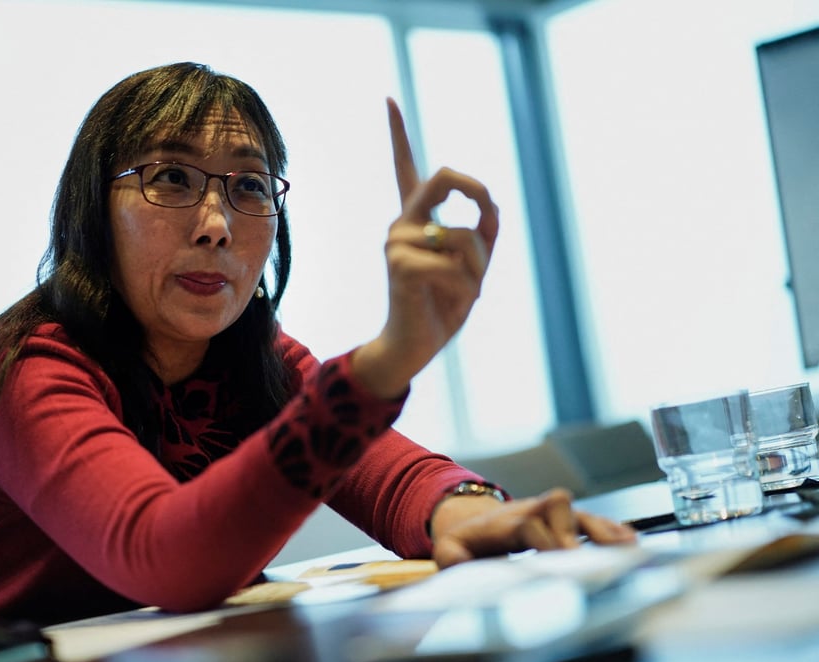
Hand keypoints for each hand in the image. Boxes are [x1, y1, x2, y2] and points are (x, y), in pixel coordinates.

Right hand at [351, 98, 498, 398]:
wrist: (416, 346)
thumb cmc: (444, 304)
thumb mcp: (475, 264)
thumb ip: (486, 231)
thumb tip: (490, 205)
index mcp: (416, 218)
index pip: (404, 167)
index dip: (397, 132)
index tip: (388, 98)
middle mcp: (402, 223)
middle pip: (444, 176)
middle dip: (478, 191)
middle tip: (489, 213)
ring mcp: (397, 241)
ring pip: (466, 237)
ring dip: (478, 270)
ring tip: (462, 292)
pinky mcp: (401, 265)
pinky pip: (456, 267)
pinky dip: (466, 290)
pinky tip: (449, 303)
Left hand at [429, 488, 636, 567]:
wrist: (477, 522)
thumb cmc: (466, 543)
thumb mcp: (449, 550)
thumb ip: (452, 558)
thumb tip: (459, 565)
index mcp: (504, 523)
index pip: (526, 524)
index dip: (543, 539)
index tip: (557, 559)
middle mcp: (532, 511)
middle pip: (557, 505)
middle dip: (572, 531)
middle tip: (584, 560)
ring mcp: (552, 515)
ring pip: (581, 512)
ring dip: (602, 529)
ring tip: (627, 550)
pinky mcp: (569, 521)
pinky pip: (596, 521)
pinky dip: (614, 532)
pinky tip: (631, 545)